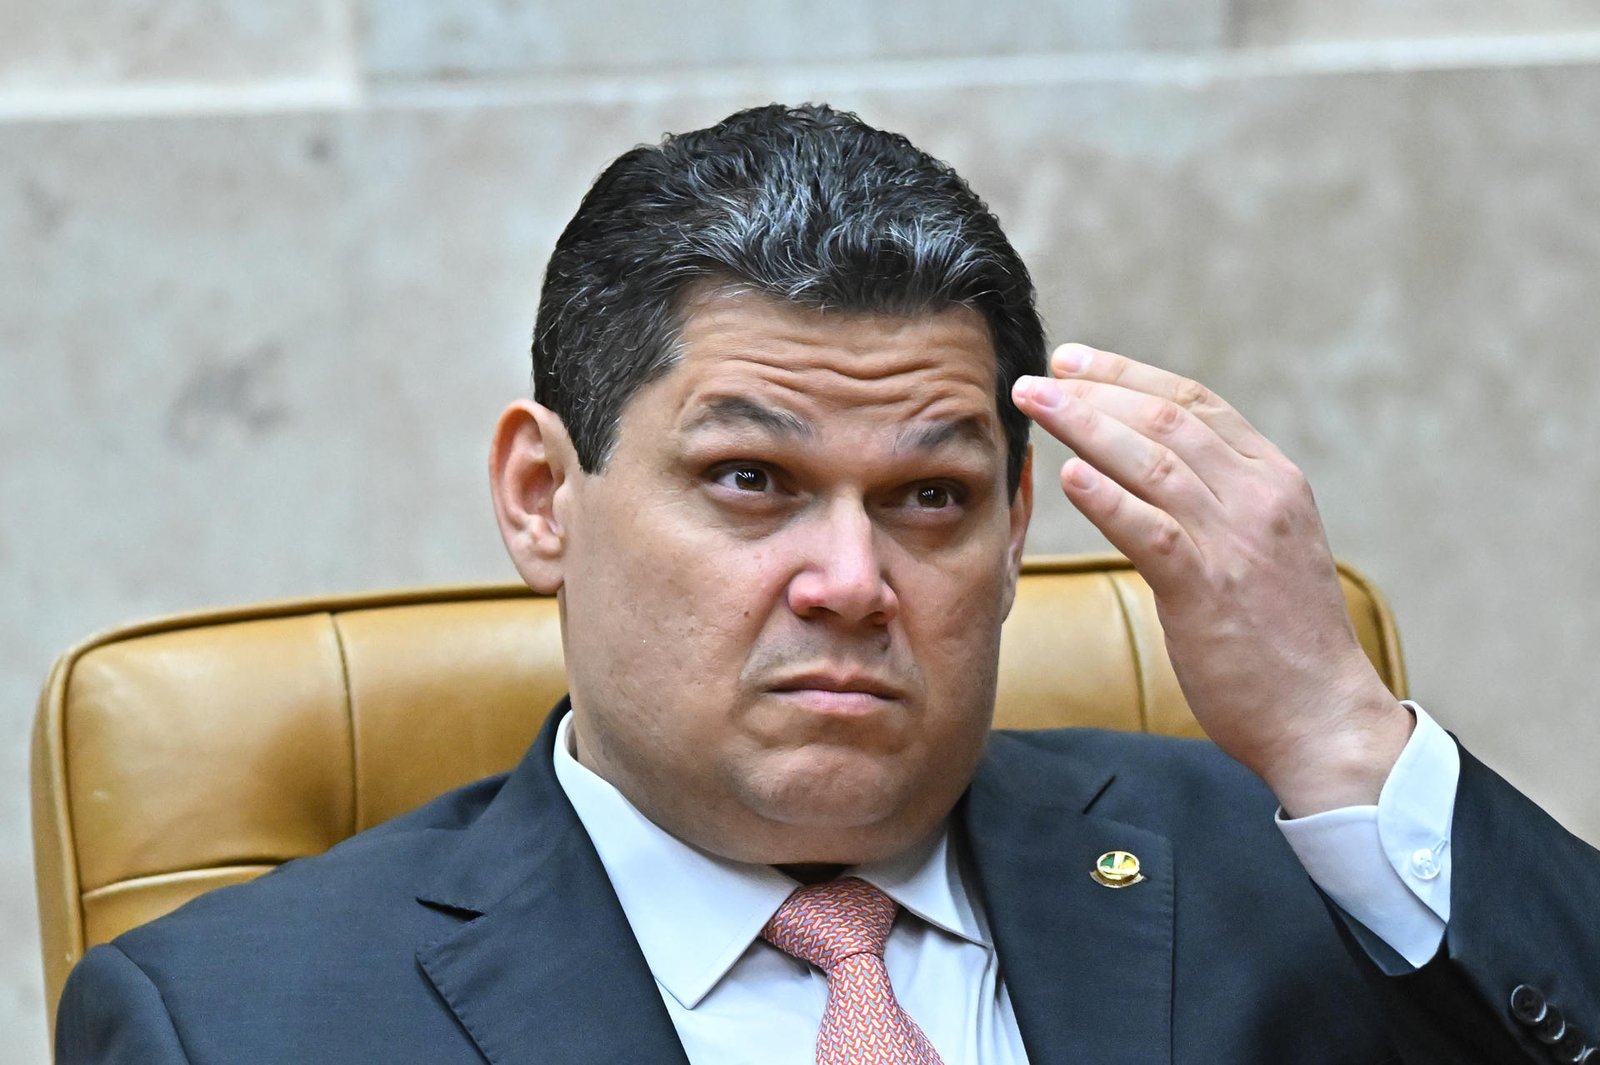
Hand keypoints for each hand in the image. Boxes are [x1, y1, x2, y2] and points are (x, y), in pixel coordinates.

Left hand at [1011, 343, 1412, 816]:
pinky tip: (1067, 475)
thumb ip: (1220, 503)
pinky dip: (1106, 497)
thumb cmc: (1284, 640)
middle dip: (1095, 390)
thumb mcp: (1266, 548)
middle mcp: (1260, 497)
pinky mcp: (1208, 588)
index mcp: (1275, 480)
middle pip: (1168, 419)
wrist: (1324, 715)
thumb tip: (1153, 470)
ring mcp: (1236, 540)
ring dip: (1085, 425)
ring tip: (1035, 405)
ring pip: (1152, 460)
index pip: (1196, 403)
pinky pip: (1150, 529)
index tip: (1076, 362)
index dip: (1129, 376)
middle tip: (1037, 376)